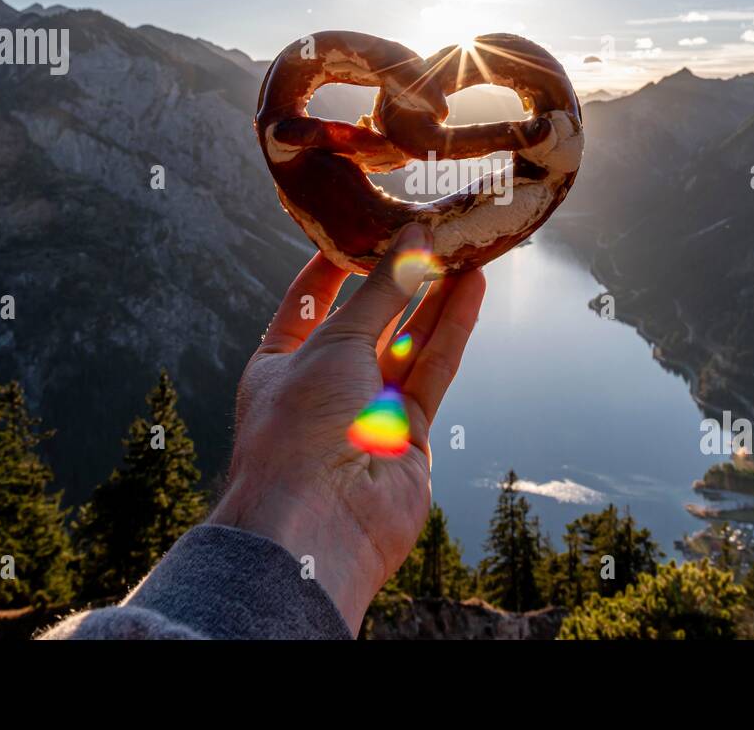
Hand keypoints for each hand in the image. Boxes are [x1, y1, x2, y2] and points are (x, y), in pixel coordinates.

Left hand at [208, 223, 484, 632]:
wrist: (317, 525)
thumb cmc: (298, 429)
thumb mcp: (335, 342)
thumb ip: (382, 290)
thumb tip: (412, 237)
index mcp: (281, 364)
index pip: (308, 302)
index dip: (335, 265)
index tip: (363, 226)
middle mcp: (323, 385)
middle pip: (368, 319)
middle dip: (399, 277)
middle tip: (432, 231)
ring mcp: (367, 410)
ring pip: (409, 341)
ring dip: (436, 296)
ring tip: (465, 248)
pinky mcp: (409, 431)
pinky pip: (433, 369)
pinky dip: (453, 329)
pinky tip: (472, 289)